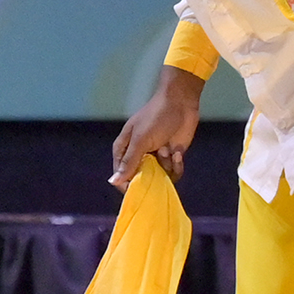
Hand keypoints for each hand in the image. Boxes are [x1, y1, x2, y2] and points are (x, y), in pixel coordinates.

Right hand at [113, 66, 203, 186]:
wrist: (181, 104)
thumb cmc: (155, 118)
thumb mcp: (140, 140)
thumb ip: (128, 162)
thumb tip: (113, 181)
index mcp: (125, 150)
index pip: (121, 175)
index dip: (128, 184)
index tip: (139, 190)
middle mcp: (139, 156)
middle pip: (141, 178)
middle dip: (150, 177)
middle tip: (157, 167)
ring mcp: (156, 157)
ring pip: (159, 177)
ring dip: (165, 166)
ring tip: (167, 150)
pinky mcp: (172, 158)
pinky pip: (173, 172)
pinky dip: (176, 165)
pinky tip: (177, 152)